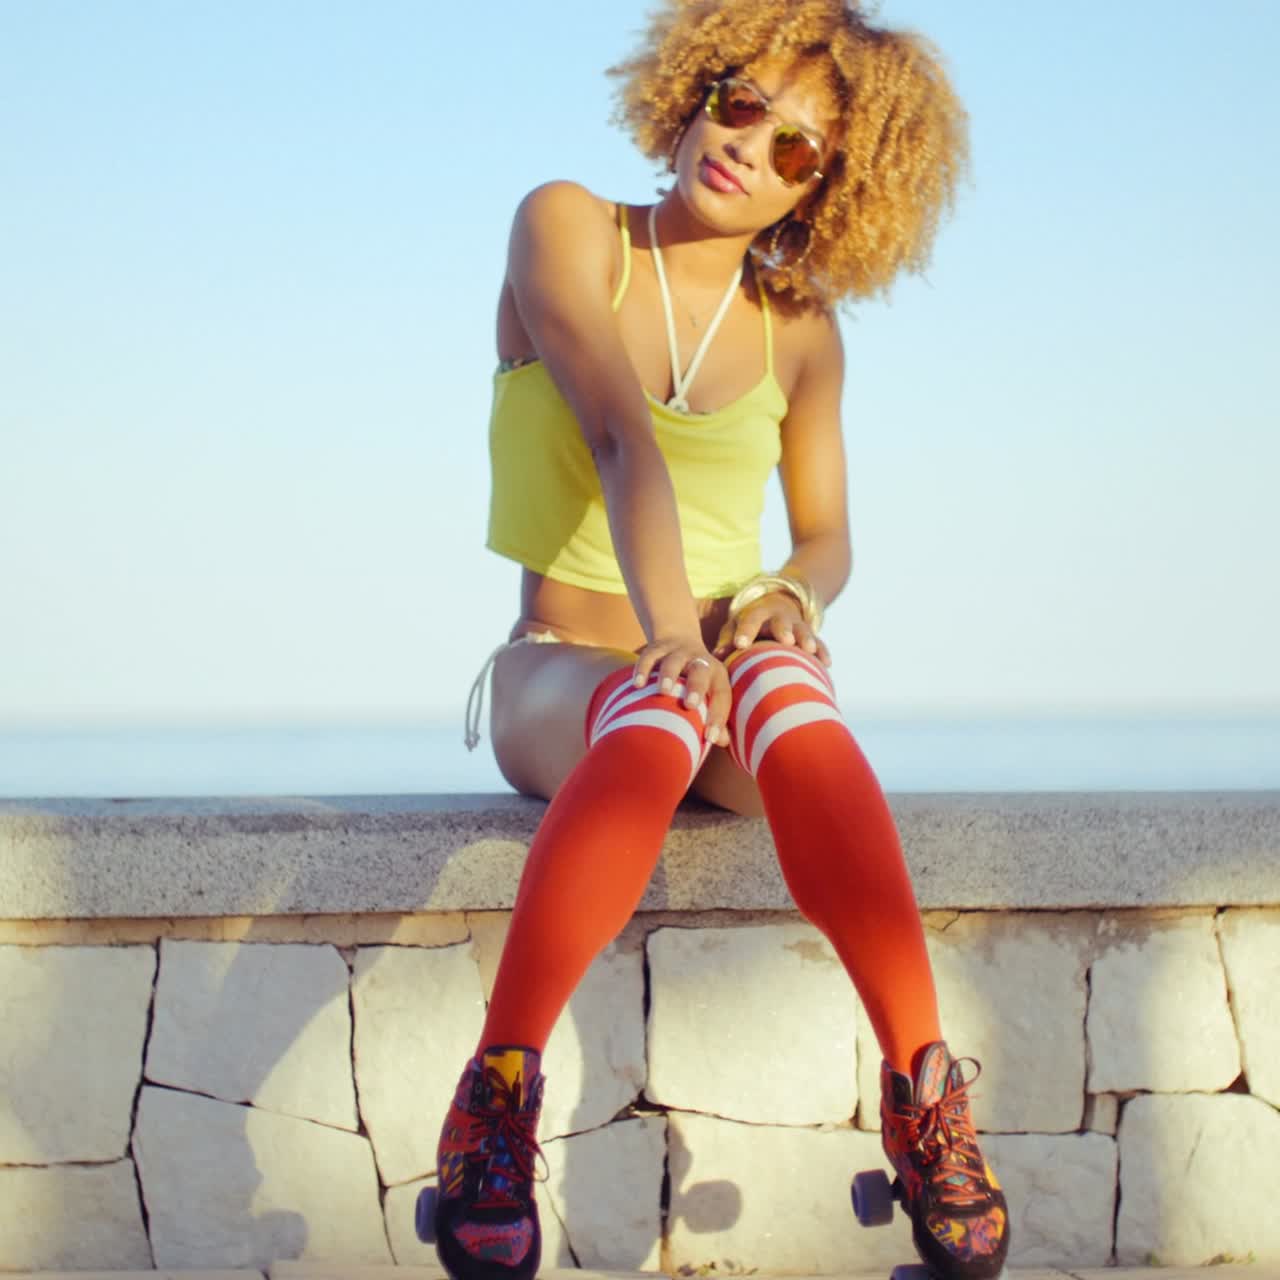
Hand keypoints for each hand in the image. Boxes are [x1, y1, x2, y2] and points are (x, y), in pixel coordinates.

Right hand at [632, 635, 730, 746]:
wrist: (680, 638)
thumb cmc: (697, 679)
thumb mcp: (710, 692)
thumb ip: (716, 715)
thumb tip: (722, 741)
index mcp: (717, 674)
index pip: (722, 694)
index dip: (718, 716)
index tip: (710, 737)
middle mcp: (700, 661)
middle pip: (701, 672)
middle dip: (696, 687)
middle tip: (690, 705)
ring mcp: (677, 652)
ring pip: (674, 661)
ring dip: (669, 675)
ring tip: (663, 691)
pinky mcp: (657, 648)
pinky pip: (649, 656)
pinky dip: (643, 669)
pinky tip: (638, 685)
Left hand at [714, 592, 831, 665]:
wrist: (778, 606)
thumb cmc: (748, 627)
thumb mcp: (735, 627)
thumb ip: (726, 641)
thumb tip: (715, 657)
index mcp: (757, 614)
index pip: (750, 619)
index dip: (745, 631)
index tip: (740, 644)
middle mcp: (779, 618)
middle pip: (781, 622)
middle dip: (783, 630)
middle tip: (785, 640)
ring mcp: (797, 626)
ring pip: (803, 630)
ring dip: (806, 639)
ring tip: (808, 650)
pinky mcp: (811, 637)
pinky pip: (819, 643)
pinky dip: (822, 652)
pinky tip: (826, 664)